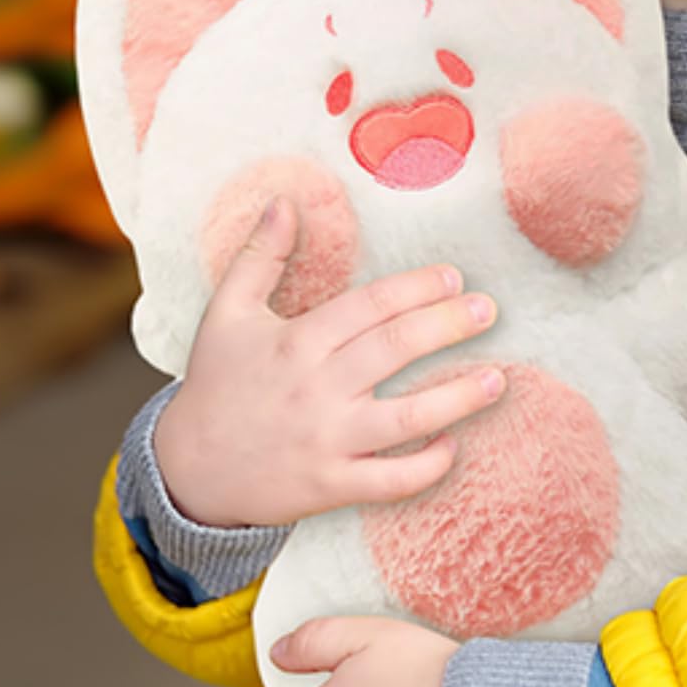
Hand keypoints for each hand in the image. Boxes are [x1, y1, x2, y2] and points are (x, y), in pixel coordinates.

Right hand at [155, 196, 503, 527]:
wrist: (188, 472)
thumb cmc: (217, 385)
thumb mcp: (227, 314)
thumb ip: (259, 256)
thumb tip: (284, 201)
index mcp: (297, 343)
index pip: (369, 306)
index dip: (415, 288)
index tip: (453, 276)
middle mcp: (316, 388)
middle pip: (394, 349)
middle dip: (447, 326)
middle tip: (488, 309)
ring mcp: (327, 440)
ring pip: (406, 418)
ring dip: (458, 398)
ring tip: (498, 378)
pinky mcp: (331, 486)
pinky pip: (389, 481)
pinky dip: (425, 467)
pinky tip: (454, 445)